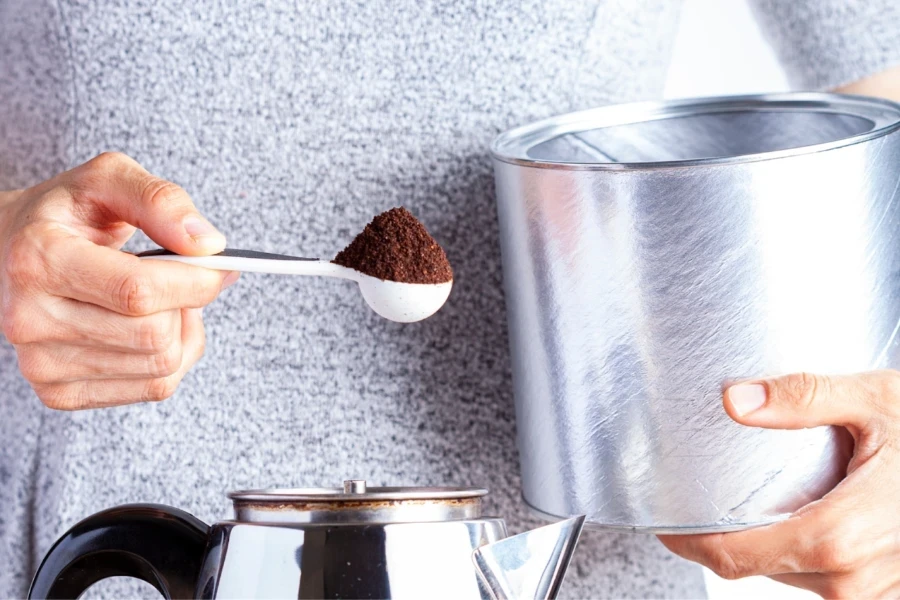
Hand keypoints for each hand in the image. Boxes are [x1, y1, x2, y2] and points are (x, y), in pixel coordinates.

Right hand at [0, 152, 237, 408]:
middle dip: (188, 304)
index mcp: (39, 259)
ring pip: (162, 367)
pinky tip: (150, 326)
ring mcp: (41, 364)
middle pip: (155, 336)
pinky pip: (154, 388)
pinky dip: (173, 357)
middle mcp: (30, 319)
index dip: (195, 280)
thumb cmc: (65, 215)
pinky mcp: (59, 392)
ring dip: (183, 331)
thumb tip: (209, 245)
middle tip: (185, 278)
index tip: (217, 264)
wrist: (6, 251)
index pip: (138, 292)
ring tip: (162, 299)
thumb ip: (160, 200)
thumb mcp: (108, 180)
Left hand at [659, 371, 899, 597]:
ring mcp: (876, 592)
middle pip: (757, 570)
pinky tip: (805, 520)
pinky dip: (806, 556)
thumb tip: (735, 400)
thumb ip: (801, 397)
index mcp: (840, 536)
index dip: (692, 544)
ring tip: (755, 507)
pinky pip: (829, 583)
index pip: (736, 558)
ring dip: (769, 547)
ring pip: (793, 580)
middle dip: (727, 539)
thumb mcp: (875, 400)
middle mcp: (856, 579)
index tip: (668, 526)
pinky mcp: (888, 592)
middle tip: (707, 503)